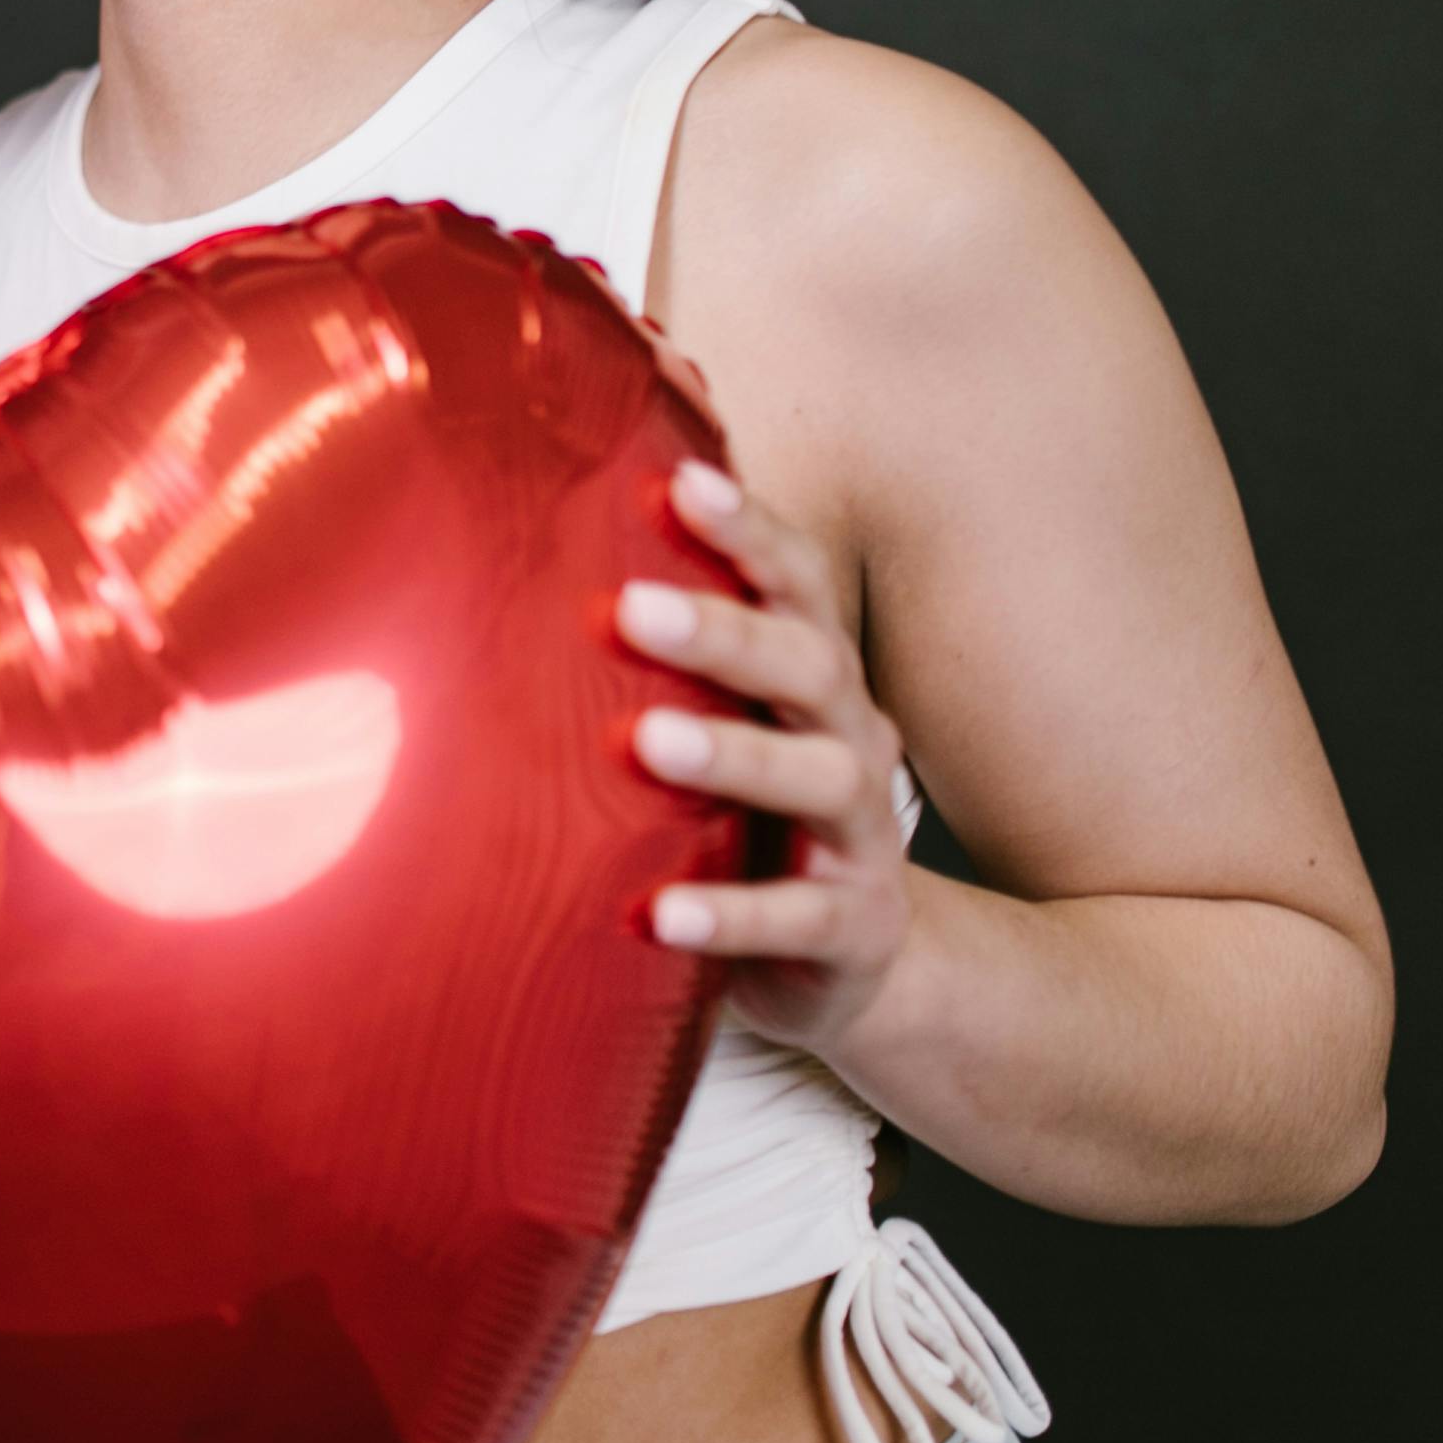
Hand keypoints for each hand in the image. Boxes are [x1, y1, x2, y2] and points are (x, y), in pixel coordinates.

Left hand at [623, 458, 912, 1056]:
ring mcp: (859, 837)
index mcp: (818, 675)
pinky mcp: (849, 929)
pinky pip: (793, 920)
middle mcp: (852, 738)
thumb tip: (583, 495)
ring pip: (813, 781)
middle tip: (631, 607)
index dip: (750, 531)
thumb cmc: (758, 810)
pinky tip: (657, 914)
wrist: (857, 959)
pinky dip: (728, 916)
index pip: (797, 583)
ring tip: (645, 739)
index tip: (683, 483)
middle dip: (726, 632)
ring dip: (732, 755)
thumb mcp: (733, 717)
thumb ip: (677, 634)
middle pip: (808, 666)